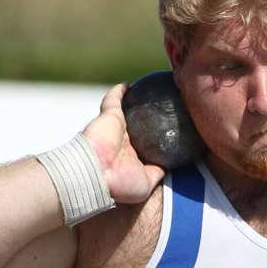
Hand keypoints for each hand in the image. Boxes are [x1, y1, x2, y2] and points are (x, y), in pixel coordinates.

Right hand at [81, 83, 165, 205]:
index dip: (153, 140)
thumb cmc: (120, 183)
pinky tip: (129, 84)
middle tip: (163, 110)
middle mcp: (122, 141)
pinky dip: (119, 91)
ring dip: (135, 103)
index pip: (143, 145)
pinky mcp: (109, 116)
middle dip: (146, 120)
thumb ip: (156, 172)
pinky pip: (114, 99)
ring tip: (149, 94)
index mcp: (130, 157)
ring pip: (126, 111)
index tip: (168, 133)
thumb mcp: (146, 183)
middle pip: (137, 126)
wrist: (97, 175)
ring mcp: (115, 128)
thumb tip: (169, 166)